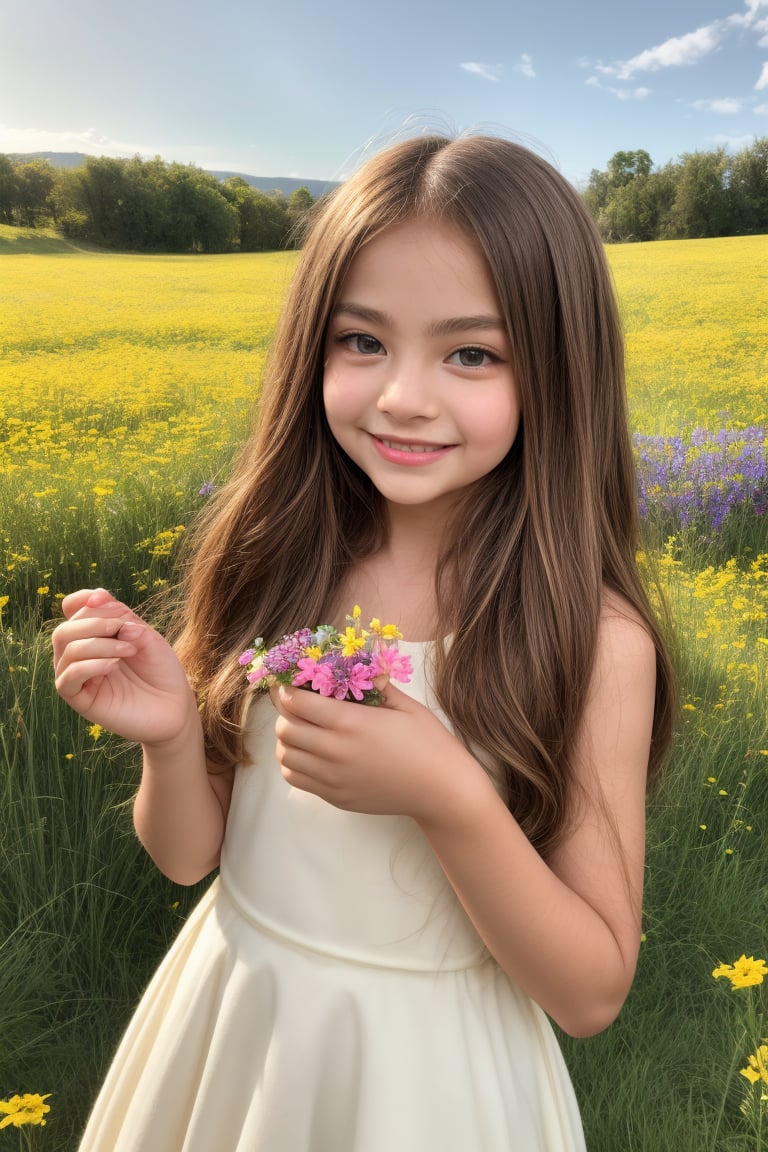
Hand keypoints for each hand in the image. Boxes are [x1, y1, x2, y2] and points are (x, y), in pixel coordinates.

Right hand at [52, 588, 198, 746]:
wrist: (175, 707)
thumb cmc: (161, 670)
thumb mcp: (146, 636)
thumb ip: (123, 617)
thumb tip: (99, 598)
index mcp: (93, 635)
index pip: (71, 609)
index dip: (83, 599)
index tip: (105, 598)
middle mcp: (79, 655)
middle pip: (64, 629)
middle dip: (94, 622)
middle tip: (125, 629)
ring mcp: (77, 678)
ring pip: (66, 649)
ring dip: (99, 643)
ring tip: (129, 650)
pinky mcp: (80, 700)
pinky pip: (68, 678)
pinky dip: (90, 665)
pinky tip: (113, 665)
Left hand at [271, 682, 483, 818]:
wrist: (441, 790)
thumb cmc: (428, 743)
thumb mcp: (405, 705)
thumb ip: (375, 684)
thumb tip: (356, 667)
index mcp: (351, 722)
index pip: (296, 702)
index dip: (287, 689)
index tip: (291, 683)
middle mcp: (335, 751)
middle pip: (285, 728)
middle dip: (286, 712)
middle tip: (298, 704)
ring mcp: (332, 778)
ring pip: (285, 755)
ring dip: (287, 738)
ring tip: (303, 729)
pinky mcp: (334, 797)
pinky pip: (295, 778)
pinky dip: (292, 763)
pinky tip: (309, 753)